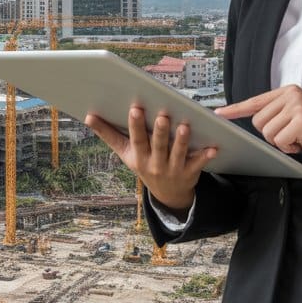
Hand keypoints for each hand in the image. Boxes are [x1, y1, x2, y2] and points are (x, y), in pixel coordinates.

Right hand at [85, 107, 216, 213]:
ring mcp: (173, 169)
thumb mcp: (125, 153)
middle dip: (159, 131)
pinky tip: (213, 147)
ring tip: (184, 126)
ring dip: (181, 141)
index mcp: (139, 157)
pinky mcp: (190, 172)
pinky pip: (198, 163)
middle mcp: (156, 164)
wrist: (168, 193)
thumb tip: (88, 117)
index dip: (135, 126)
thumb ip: (108, 134)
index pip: (137, 140)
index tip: (135, 109)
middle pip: (158, 145)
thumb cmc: (144, 164)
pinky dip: (206, 156)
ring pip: (178, 153)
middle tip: (162, 115)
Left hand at [215, 85, 301, 172]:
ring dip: (281, 142)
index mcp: (287, 91)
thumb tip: (249, 118)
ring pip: (267, 132)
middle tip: (291, 134)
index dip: (235, 109)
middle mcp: (291, 95)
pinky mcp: (301, 121)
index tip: (219, 113)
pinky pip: (279, 140)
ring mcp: (297, 106)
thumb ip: (275, 113)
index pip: (255, 101)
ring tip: (298, 138)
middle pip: (258, 121)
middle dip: (271, 134)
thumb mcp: (293, 117)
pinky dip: (289, 147)